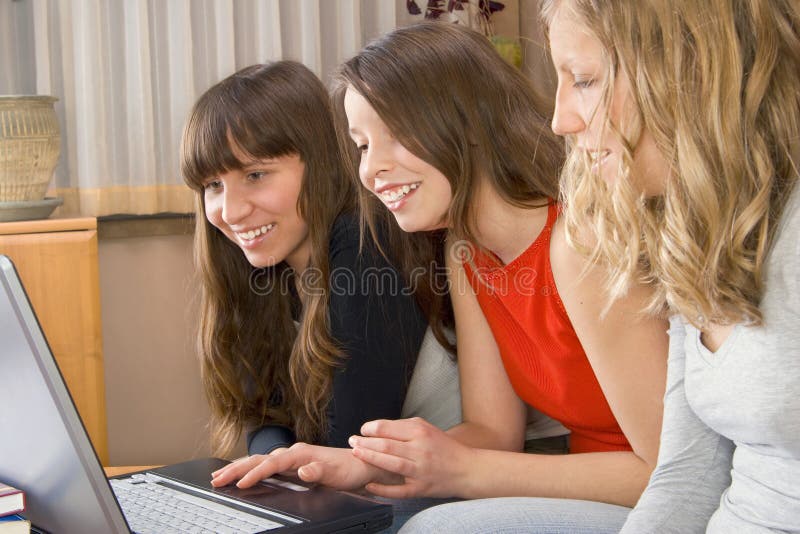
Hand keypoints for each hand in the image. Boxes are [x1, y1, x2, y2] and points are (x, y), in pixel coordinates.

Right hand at [210, 443, 389, 489]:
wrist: (362, 464)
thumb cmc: (350, 469)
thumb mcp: (336, 473)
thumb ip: (319, 471)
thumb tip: (303, 471)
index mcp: (300, 453)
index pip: (271, 463)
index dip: (254, 473)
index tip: (239, 483)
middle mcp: (294, 453)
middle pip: (259, 460)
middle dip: (236, 468)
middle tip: (216, 479)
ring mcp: (292, 458)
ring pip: (259, 461)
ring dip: (239, 468)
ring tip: (220, 475)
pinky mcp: (293, 464)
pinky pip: (266, 466)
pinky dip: (250, 469)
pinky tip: (242, 474)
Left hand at [350, 417, 476, 498]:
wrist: (467, 469)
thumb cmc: (444, 448)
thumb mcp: (427, 429)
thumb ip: (404, 427)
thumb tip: (378, 428)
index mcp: (420, 432)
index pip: (387, 427)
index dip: (370, 428)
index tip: (362, 431)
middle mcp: (420, 450)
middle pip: (385, 445)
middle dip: (364, 443)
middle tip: (352, 441)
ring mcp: (420, 470)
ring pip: (390, 464)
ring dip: (369, 459)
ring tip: (356, 454)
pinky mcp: (421, 488)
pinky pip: (398, 490)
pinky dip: (382, 488)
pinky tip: (369, 485)